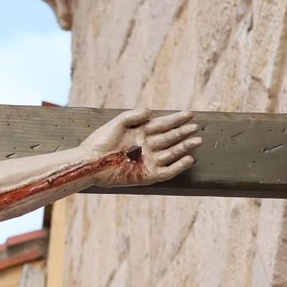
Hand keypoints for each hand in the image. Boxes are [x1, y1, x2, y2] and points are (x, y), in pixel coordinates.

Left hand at [80, 107, 200, 185]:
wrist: (90, 163)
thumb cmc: (99, 142)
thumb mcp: (116, 124)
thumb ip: (133, 116)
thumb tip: (151, 111)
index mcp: (140, 132)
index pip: (163, 124)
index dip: (176, 119)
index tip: (189, 114)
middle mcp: (147, 146)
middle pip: (170, 138)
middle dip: (183, 133)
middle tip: (195, 128)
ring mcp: (148, 161)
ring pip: (171, 153)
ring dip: (184, 147)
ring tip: (196, 141)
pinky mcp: (147, 175)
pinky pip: (167, 171)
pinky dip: (178, 166)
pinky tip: (189, 159)